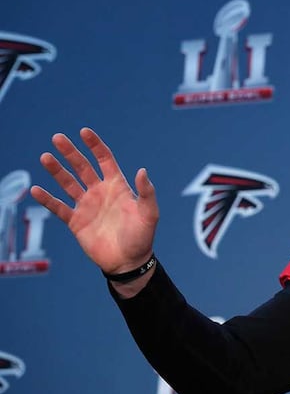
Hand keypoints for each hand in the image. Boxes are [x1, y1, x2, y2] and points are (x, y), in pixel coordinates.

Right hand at [30, 128, 158, 275]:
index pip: (104, 159)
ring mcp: (87, 205)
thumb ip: (146, 192)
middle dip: (70, 152)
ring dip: (56, 171)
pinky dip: (48, 199)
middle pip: (82, 167)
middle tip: (57, 138)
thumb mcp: (149, 213)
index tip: (84, 132)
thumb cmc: (142, 236)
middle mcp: (100, 192)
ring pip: (68, 183)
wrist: (128, 261)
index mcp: (118, 186)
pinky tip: (36, 190)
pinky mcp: (76, 221)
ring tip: (45, 157)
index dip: (95, 145)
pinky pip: (58, 207)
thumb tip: (142, 170)